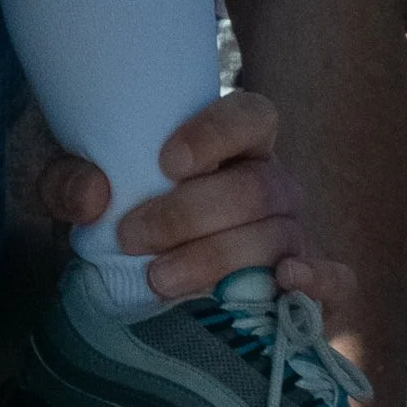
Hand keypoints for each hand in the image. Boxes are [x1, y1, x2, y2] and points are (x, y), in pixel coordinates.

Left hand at [27, 89, 306, 297]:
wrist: (131, 276)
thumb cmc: (115, 214)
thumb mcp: (77, 188)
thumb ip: (70, 180)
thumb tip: (95, 194)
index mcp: (233, 144)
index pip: (252, 116)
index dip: (216, 134)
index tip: (166, 163)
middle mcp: (271, 184)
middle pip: (257, 189)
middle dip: (191, 215)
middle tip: (132, 238)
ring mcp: (292, 236)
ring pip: (279, 238)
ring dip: (218, 260)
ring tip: (158, 280)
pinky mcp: (303, 290)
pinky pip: (337, 283)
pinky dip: (321, 283)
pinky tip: (285, 285)